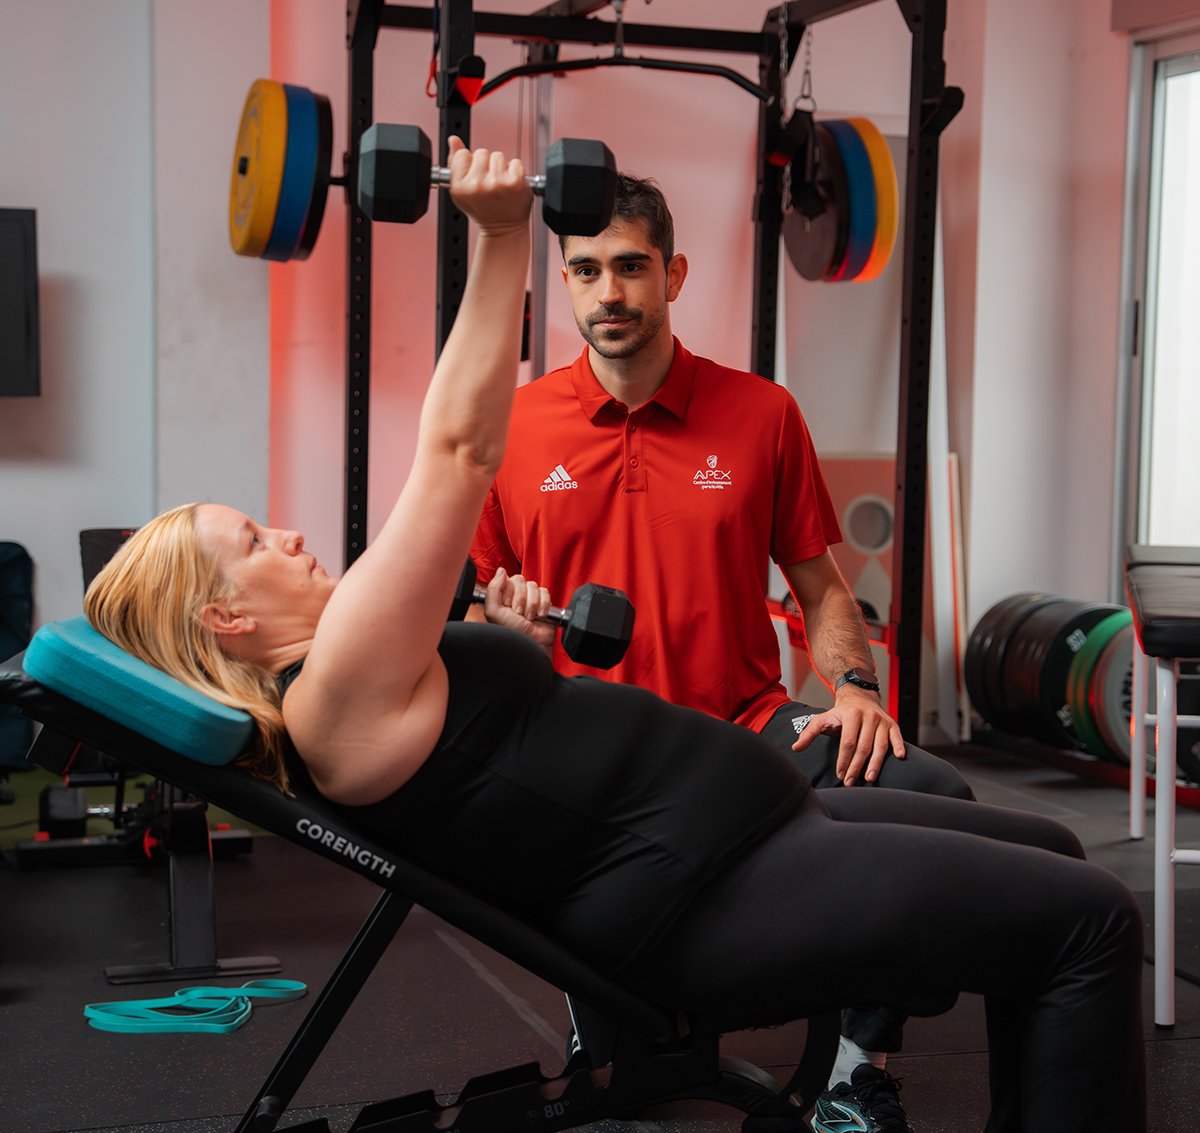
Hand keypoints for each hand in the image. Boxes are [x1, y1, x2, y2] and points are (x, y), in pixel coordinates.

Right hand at [446, 137, 532, 235]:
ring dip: (501, 167)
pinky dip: (516, 172)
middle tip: (489, 183)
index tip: (475, 177)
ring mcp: (497, 184)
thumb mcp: (462, 190)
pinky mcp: (515, 183)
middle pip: (482, 152)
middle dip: (487, 164)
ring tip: (500, 184)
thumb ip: (455, 162)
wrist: (504, 229)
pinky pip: (515, 162)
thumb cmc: (483, 210)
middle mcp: (477, 185)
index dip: (470, 164)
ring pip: (498, 156)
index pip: (463, 154)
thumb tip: (454, 140)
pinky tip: (511, 185)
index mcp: (461, 187)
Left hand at [481, 567, 555, 649]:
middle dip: (520, 599)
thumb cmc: (511, 631)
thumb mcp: (494, 611)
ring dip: (531, 605)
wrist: (531, 644)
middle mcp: (516, 594)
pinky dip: (542, 605)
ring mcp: (530, 597)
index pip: (506, 579)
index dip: (508, 594)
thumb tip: (501, 570)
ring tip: (528, 617)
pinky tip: (538, 616)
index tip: (507, 607)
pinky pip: (544, 592)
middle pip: (520, 580)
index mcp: (502, 595)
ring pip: (533, 586)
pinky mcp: (544, 601)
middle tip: (518, 613)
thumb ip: (493, 589)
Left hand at [790, 687, 906, 786]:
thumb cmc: (840, 713)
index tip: (840, 774)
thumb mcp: (823, 719)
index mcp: (851, 715)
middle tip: (851, 782)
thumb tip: (795, 748)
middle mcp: (868, 716)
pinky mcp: (892, 724)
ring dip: (876, 763)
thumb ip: (809, 733)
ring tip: (869, 779)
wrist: (859, 696)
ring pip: (881, 745)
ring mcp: (882, 720)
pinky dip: (899, 746)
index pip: (847, 742)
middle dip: (856, 766)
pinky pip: (897, 737)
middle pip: (863, 746)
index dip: (844, 760)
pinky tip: (899, 758)